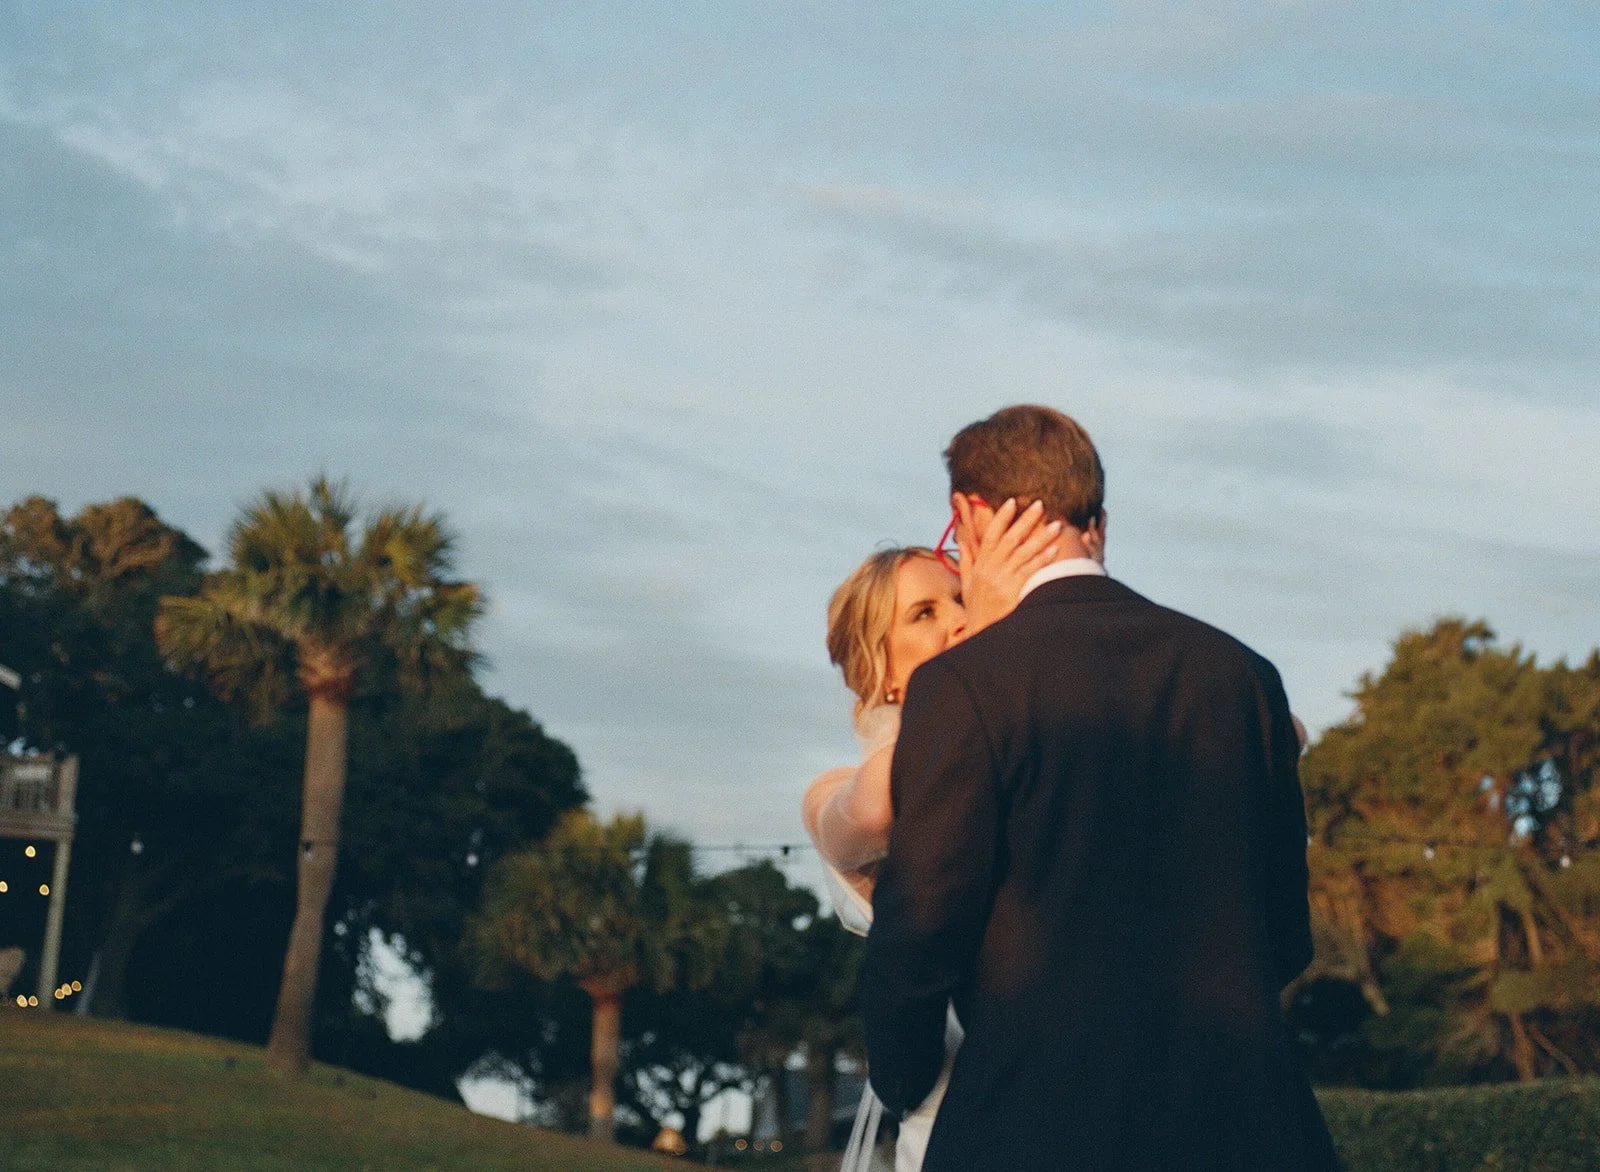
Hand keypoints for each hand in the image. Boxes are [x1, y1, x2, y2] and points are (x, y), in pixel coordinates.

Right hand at [954, 496, 1061, 636]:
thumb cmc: (977, 611)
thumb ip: (966, 562)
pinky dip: (1042, 559)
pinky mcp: (1012, 592)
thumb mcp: (967, 586)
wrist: (981, 636)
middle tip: (1040, 504)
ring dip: (1041, 537)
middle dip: (1026, 520)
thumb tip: (962, 542)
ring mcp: (1001, 580)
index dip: (1002, 518)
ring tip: (1056, 524)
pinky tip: (1055, 549)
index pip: (990, 535)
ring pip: (1023, 552)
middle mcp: (989, 569)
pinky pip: (1030, 571)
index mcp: (980, 565)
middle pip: (1010, 539)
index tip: (1013, 502)